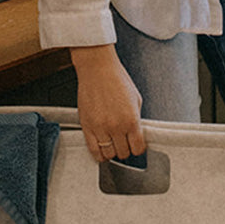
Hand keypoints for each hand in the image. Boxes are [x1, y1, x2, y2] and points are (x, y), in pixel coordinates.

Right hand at [71, 44, 145, 161]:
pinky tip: (102, 147)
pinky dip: (98, 153)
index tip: (136, 145)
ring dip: (112, 151)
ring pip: (108, 154)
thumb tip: (137, 133)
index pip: (138, 148)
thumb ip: (136, 119)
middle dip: (125, 149)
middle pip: (123, 153)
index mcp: (132, 120)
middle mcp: (116, 127)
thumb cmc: (117, 79)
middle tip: (124, 142)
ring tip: (112, 144)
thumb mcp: (136, 100)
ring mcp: (100, 128)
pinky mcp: (86, 127)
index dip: (138, 148)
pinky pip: (93, 150)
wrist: (98, 69)